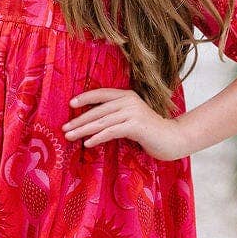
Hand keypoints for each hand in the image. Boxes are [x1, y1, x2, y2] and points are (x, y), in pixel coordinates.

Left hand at [62, 88, 189, 161]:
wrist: (173, 139)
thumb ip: (116, 116)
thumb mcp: (131, 119)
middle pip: (98, 110)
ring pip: (102, 121)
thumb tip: (93, 123)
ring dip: (83, 130)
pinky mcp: (135, 126)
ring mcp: (132, 112)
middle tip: (63, 128)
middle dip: (79, 120)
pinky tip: (88, 143)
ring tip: (70, 136)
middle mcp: (129, 101)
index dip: (85, 98)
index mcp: (127, 96)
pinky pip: (111, 131)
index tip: (70, 104)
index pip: (101, 93)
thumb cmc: (150, 132)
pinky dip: (98, 137)